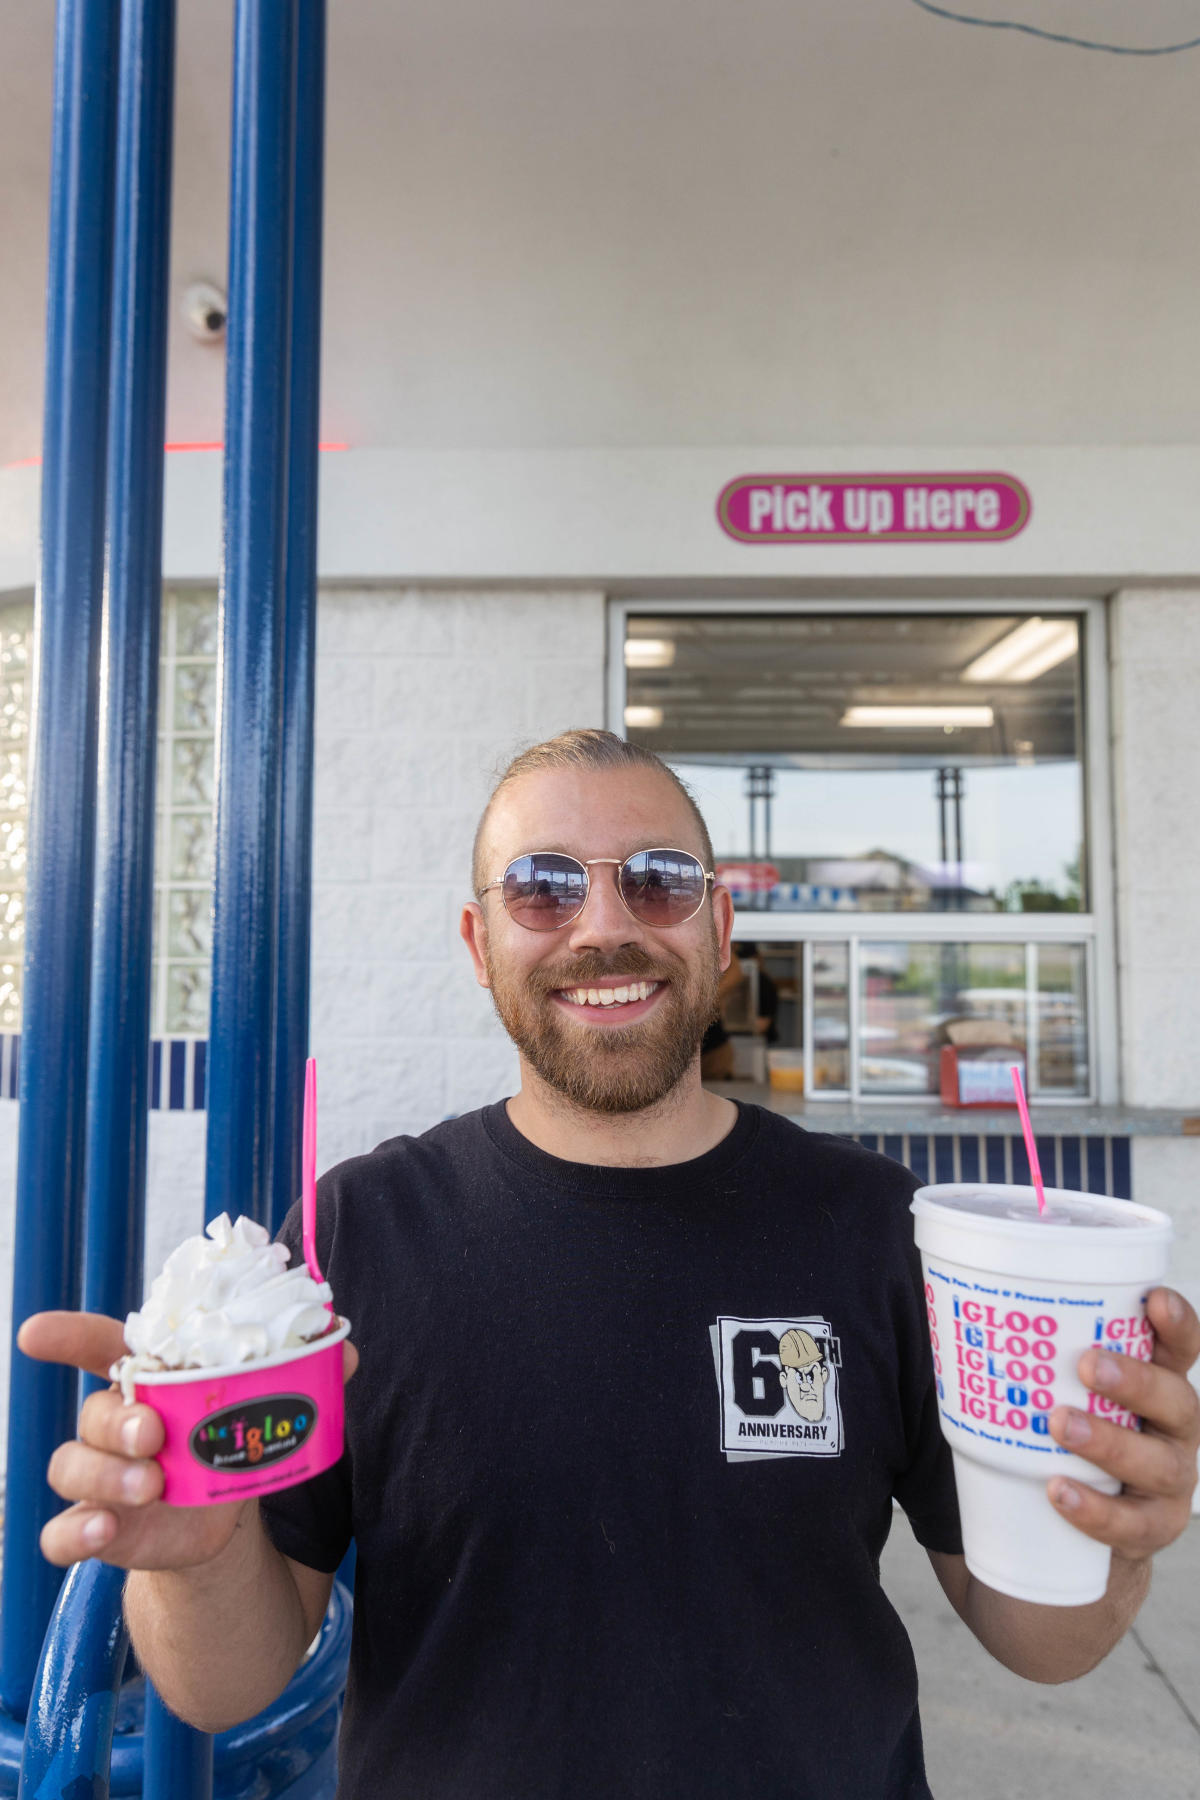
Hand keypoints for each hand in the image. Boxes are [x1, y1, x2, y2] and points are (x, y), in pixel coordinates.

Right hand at [18, 1311, 358, 1570]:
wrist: (222, 1516)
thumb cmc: (231, 1437)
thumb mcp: (263, 1404)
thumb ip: (299, 1371)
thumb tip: (345, 1350)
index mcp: (150, 1379)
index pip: (100, 1346)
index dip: (67, 1336)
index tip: (36, 1334)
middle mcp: (115, 1422)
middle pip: (94, 1411)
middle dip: (118, 1419)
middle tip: (152, 1432)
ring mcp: (100, 1477)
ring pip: (71, 1467)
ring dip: (104, 1475)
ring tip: (148, 1485)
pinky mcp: (100, 1528)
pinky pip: (61, 1534)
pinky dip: (75, 1534)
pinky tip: (106, 1532)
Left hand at [1047, 1286, 1199, 1560]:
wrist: (1084, 1524)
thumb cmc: (1071, 1430)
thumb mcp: (1068, 1388)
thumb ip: (1043, 1354)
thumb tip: (968, 1303)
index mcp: (1160, 1382)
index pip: (1180, 1348)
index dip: (1178, 1324)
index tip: (1157, 1300)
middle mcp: (1175, 1428)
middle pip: (1175, 1401)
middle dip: (1134, 1381)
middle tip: (1086, 1364)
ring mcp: (1170, 1480)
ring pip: (1156, 1464)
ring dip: (1109, 1442)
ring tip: (1059, 1425)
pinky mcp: (1151, 1527)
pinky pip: (1130, 1523)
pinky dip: (1094, 1509)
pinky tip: (1059, 1491)